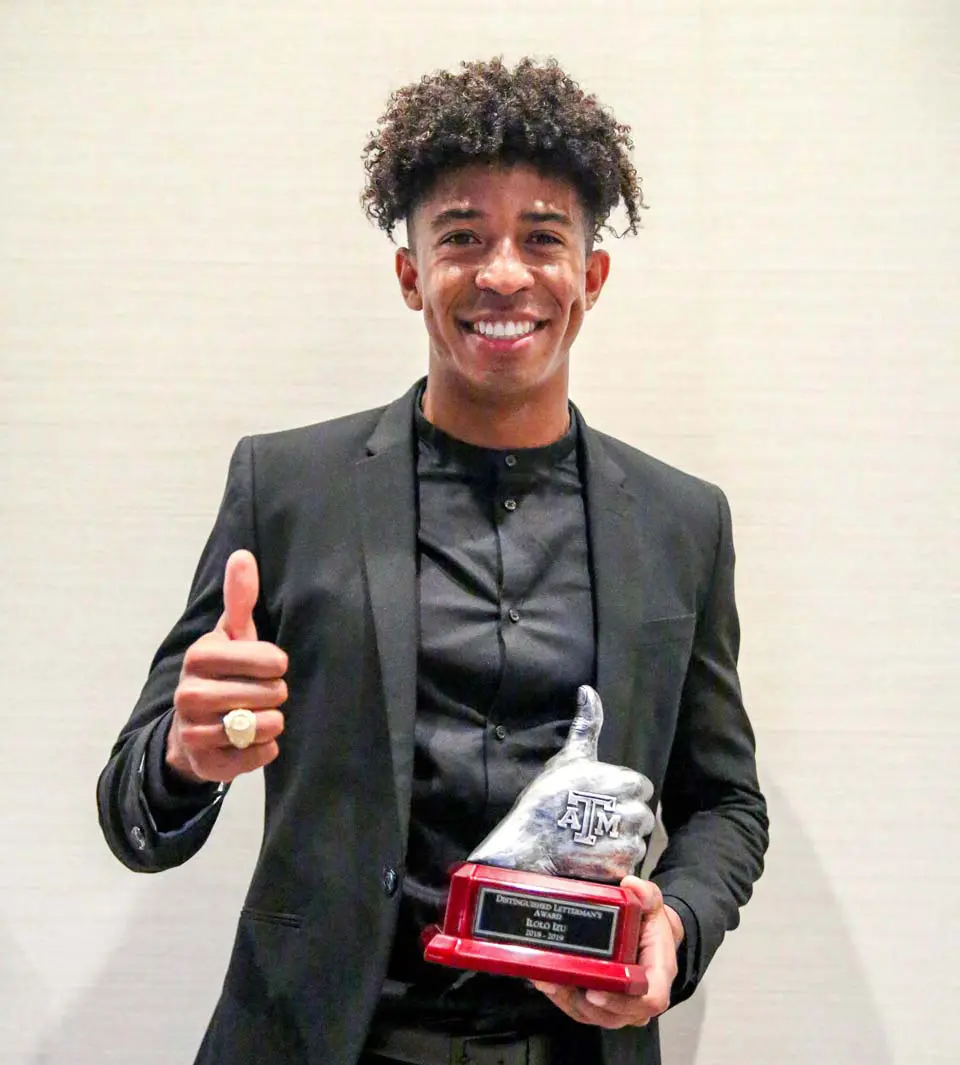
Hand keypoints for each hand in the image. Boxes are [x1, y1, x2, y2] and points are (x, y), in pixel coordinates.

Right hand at [166, 550, 287, 784]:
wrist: (192, 728)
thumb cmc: (222, 672)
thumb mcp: (231, 634)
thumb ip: (240, 597)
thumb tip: (243, 555)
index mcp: (200, 656)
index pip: (268, 660)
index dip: (277, 664)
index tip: (272, 665)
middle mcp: (189, 693)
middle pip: (268, 694)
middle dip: (275, 694)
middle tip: (265, 693)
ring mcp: (194, 731)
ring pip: (262, 725)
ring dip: (272, 721)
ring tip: (261, 714)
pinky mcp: (206, 763)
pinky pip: (258, 756)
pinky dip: (264, 749)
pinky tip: (252, 739)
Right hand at [470, 686, 654, 880]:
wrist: (526, 845)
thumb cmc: (546, 799)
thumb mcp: (568, 757)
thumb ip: (586, 725)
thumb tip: (588, 690)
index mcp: (620, 781)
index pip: (641, 786)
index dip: (622, 793)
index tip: (601, 799)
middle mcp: (627, 810)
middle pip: (643, 815)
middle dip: (623, 818)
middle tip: (596, 821)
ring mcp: (624, 840)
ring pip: (638, 840)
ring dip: (620, 841)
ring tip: (592, 840)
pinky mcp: (619, 866)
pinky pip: (630, 863)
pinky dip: (614, 862)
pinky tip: (592, 857)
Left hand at [532, 877, 681, 1028]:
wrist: (650, 937)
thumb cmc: (651, 926)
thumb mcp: (653, 905)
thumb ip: (647, 894)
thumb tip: (632, 884)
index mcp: (657, 977)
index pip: (647, 1000)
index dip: (621, 1001)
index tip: (594, 992)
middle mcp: (639, 1000)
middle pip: (614, 1014)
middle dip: (582, 1002)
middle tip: (557, 983)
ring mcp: (619, 1006)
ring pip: (594, 1016)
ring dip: (567, 1001)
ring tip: (546, 981)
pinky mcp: (601, 1005)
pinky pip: (582, 1010)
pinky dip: (563, 999)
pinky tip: (546, 981)